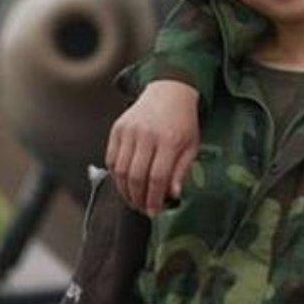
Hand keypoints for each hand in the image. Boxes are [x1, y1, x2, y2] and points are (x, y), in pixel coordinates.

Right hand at [106, 80, 199, 215]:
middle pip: (135, 176)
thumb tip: (173, 194)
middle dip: (138, 198)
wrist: (169, 92)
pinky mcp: (117, 128)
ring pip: (120, 170)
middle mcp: (146, 135)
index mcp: (169, 140)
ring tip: (134, 200)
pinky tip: (124, 184)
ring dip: (125, 190)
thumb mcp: (192, 145)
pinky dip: (115, 176)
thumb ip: (182, 170)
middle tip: (143, 209)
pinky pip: (111, 158)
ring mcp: (128, 131)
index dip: (154, 199)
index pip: (157, 177)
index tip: (154, 212)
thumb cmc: (183, 122)